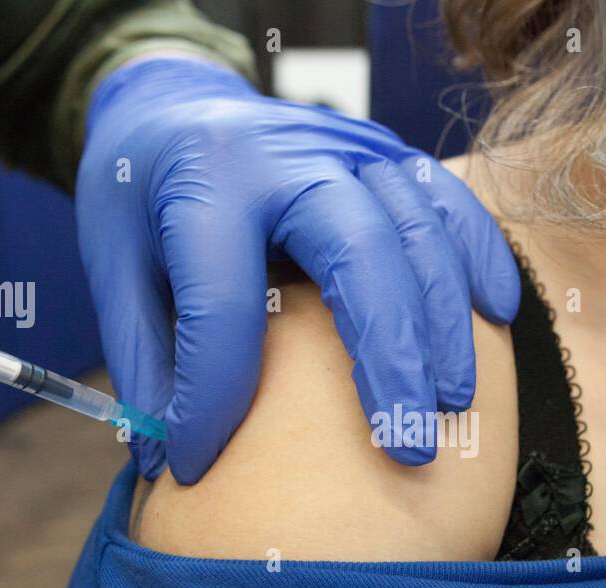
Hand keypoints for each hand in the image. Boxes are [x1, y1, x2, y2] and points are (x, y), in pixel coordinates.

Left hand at [76, 57, 519, 482]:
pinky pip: (449, 201)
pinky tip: (495, 317)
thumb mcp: (111, 261)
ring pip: (418, 230)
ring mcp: (349, 145)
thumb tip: (166, 454)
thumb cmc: (140, 195)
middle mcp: (289, 152)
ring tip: (452, 406)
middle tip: (405, 449)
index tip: (200, 463)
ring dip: (445, 324)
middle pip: (358, 254)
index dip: (213, 396)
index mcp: (208, 180)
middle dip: (390, 358)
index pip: (223, 304)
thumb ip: (141, 354)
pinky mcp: (387, 153)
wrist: (173, 106)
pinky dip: (478, 256)